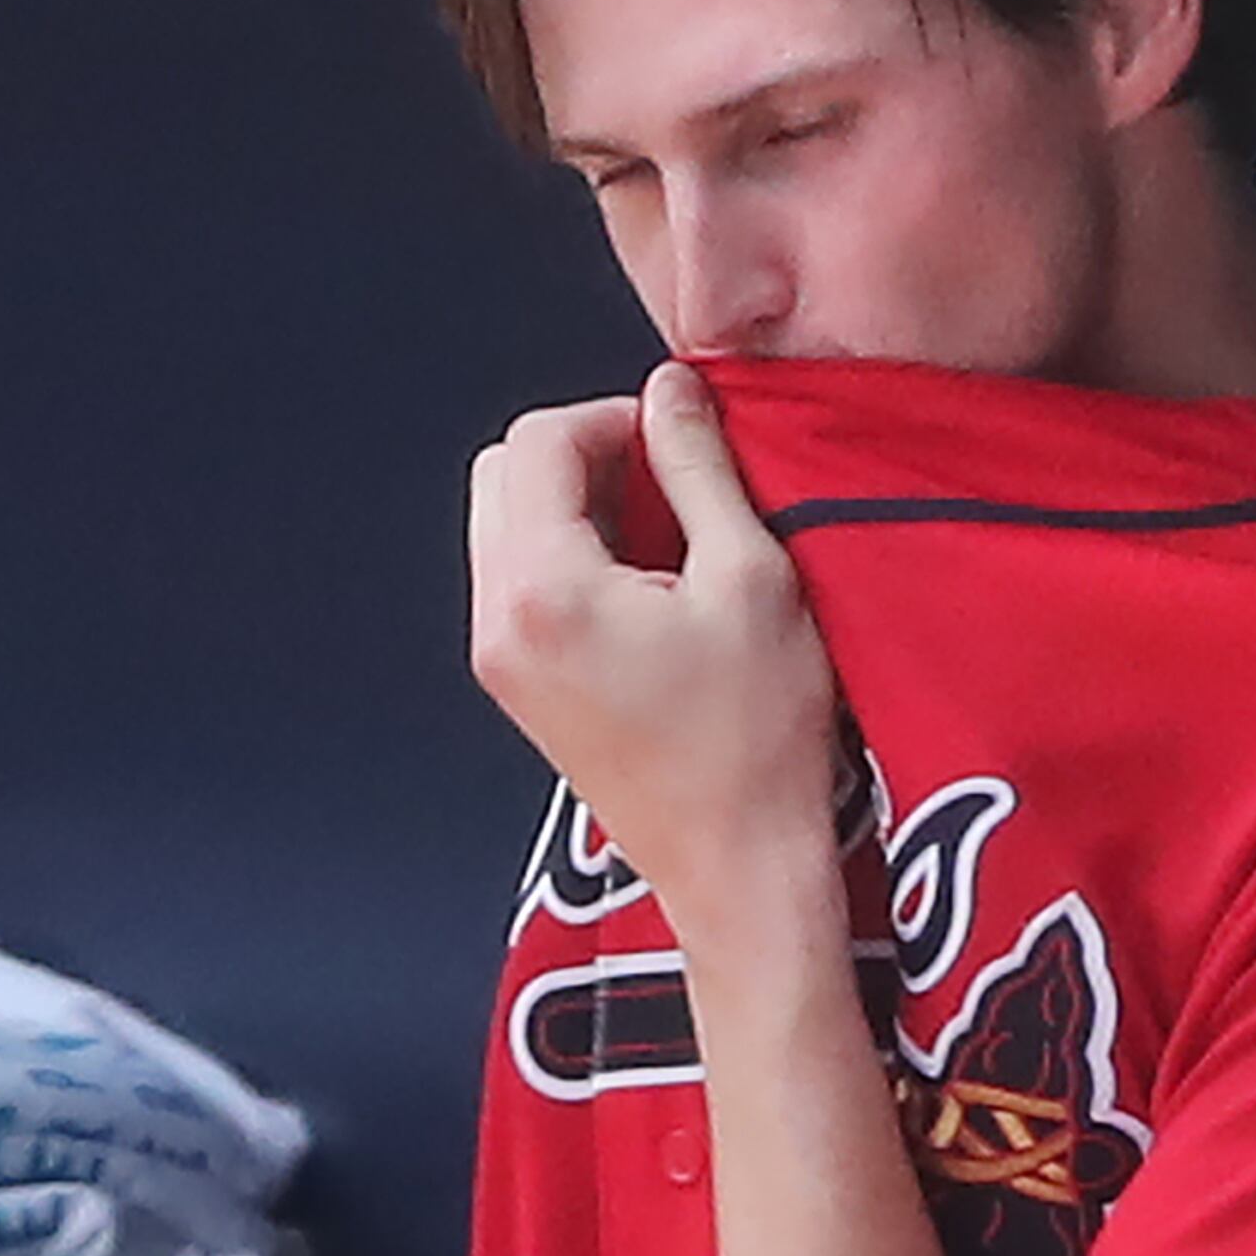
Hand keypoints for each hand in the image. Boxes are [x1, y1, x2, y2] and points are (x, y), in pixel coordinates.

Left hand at [467, 364, 839, 933]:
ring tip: (665, 539)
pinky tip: (647, 587)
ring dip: (575, 506)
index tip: (678, 442)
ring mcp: (498, 660)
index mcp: (545, 589)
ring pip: (504, 526)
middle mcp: (499, 622)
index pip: (539, 441)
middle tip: (666, 480)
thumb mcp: (750, 576)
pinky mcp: (517, 686)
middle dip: (581, 455)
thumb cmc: (757, 737)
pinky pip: (518, 582)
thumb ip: (699, 468)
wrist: (737, 865)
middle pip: (502, 474)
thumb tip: (669, 390)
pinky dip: (569, 557)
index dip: (614, 418)